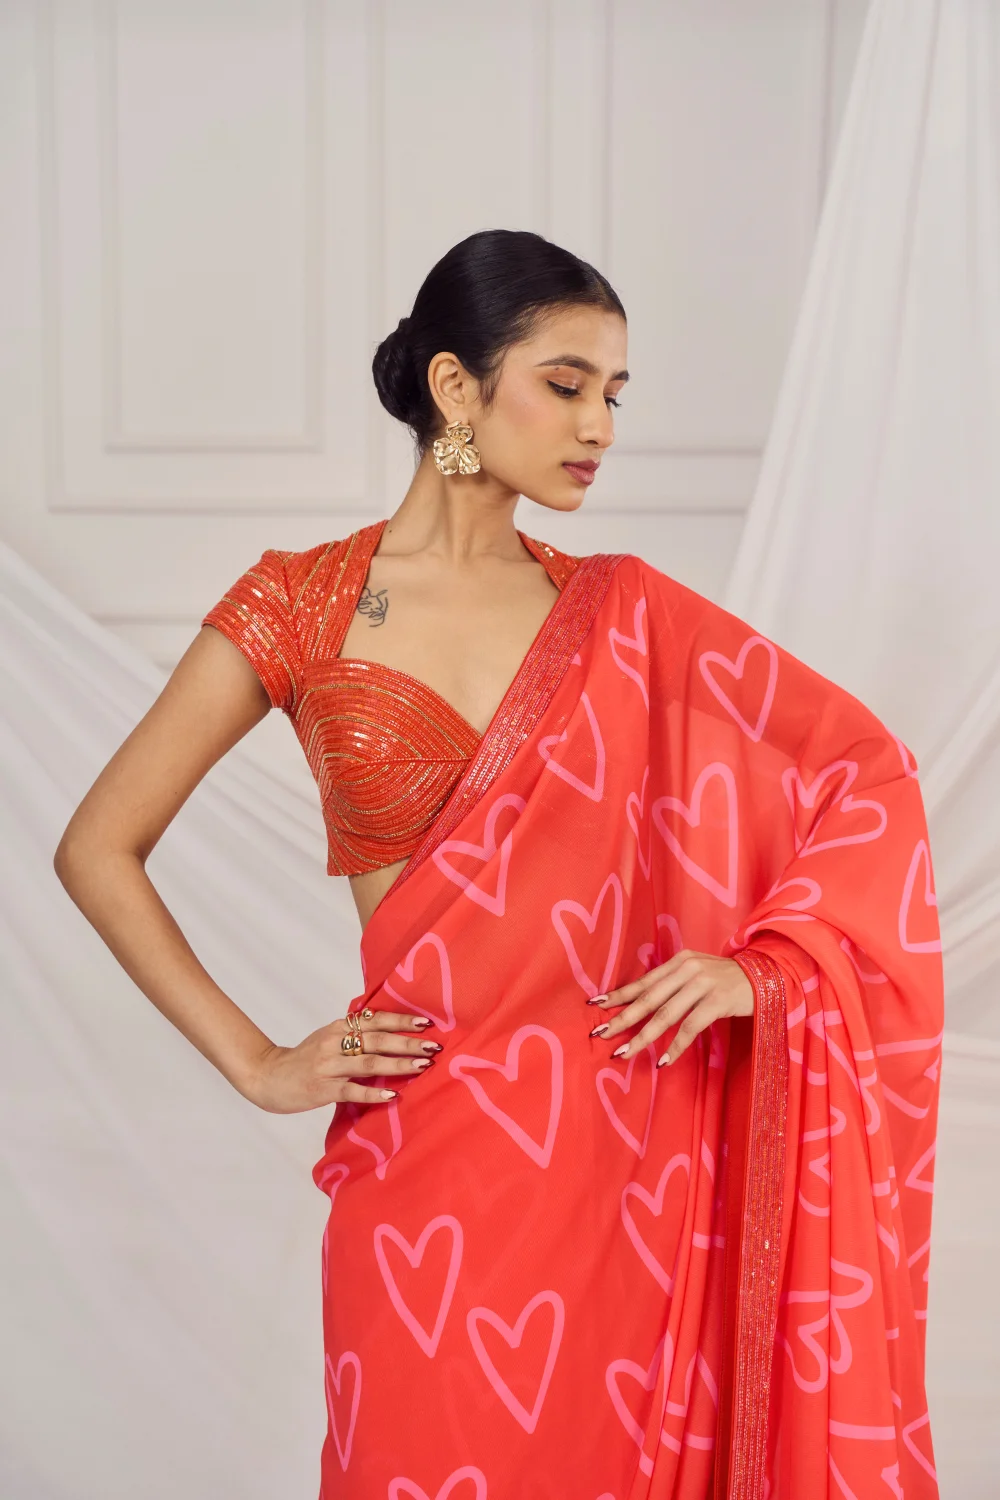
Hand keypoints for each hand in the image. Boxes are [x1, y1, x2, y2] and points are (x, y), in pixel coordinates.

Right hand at [247, 1010, 440, 1112]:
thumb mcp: (327, 1038)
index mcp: (337, 1026)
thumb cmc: (304, 1059)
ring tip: (422, 1067)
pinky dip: (373, 1093)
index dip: (401, 1020)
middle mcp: (334, 1042)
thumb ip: (353, 1034)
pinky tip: (392, 1096)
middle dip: (408, 1043)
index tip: (426, 1022)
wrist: (267, 1076)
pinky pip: (352, 1091)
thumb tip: (390, 1031)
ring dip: (398, 1065)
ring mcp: (328, 1066)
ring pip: (369, 1063)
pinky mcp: (322, 1089)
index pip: (375, 1020)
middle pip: (377, 1040)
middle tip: (433, 1046)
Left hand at [587, 950, 752, 1066]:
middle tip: (601, 1034)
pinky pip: (690, 1028)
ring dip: (643, 1037)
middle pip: (648, 999)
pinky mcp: (718, 1001)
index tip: (595, 1006)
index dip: (619, 995)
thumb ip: (672, 982)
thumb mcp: (697, 972)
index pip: (643, 981)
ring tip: (625, 1053)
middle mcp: (688, 969)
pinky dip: (675, 1046)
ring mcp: (703, 984)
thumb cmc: (726, 980)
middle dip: (622, 1018)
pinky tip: (663, 1061)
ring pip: (665, 1015)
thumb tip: (639, 1003)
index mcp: (679, 961)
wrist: (765, 977)